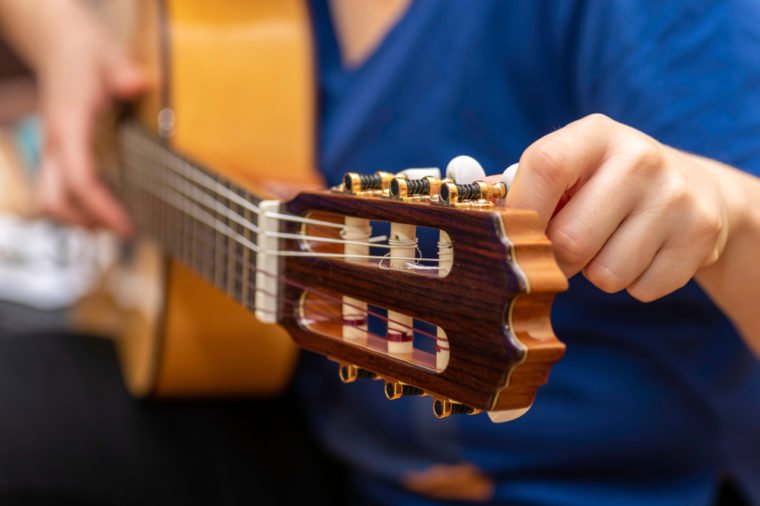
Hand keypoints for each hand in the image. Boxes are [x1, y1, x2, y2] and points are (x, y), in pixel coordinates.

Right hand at [34, 1, 144, 235]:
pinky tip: (109, 204)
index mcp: (68, 125)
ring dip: (78, 218)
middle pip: (52, 200)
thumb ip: (123, 72)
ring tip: (117, 222)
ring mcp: (52, 151)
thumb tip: (136, 83)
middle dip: (84, 221)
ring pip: (49, 200)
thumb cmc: (87, 53)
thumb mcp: (110, 56)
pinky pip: (58, 191)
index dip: (101, 208)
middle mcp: (54, 143)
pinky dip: (78, 206)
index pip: (78, 179)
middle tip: (124, 229)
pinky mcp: (57, 154)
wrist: (61, 44)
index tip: (126, 227)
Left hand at [506, 114, 744, 301]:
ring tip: (610, 244)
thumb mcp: (568, 169)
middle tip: (568, 246)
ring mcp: (675, 196)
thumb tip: (468, 205)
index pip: (545, 167)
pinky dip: (634, 283)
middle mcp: (639, 158)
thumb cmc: (604, 185)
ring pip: (606, 274)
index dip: (522, 210)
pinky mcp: (701, 234)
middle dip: (558, 257)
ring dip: (597, 273)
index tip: (517, 232)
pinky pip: (641, 289)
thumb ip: (518, 187)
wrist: (693, 189)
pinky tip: (642, 253)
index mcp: (594, 135)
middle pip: (570, 240)